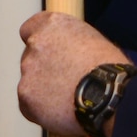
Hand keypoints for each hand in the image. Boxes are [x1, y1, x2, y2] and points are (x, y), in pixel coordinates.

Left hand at [19, 11, 126, 136]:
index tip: (49, 53)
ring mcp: (28, 70)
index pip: (30, 28)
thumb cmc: (110, 69)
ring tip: (68, 100)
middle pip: (30, 57)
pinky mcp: (26, 96)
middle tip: (64, 81)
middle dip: (43, 69)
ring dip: (43, 90)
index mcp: (53, 25)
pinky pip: (29, 106)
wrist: (109, 95)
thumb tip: (67, 53)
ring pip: (30, 82)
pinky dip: (41, 111)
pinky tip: (62, 112)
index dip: (41, 43)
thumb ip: (71, 43)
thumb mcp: (94, 40)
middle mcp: (36, 43)